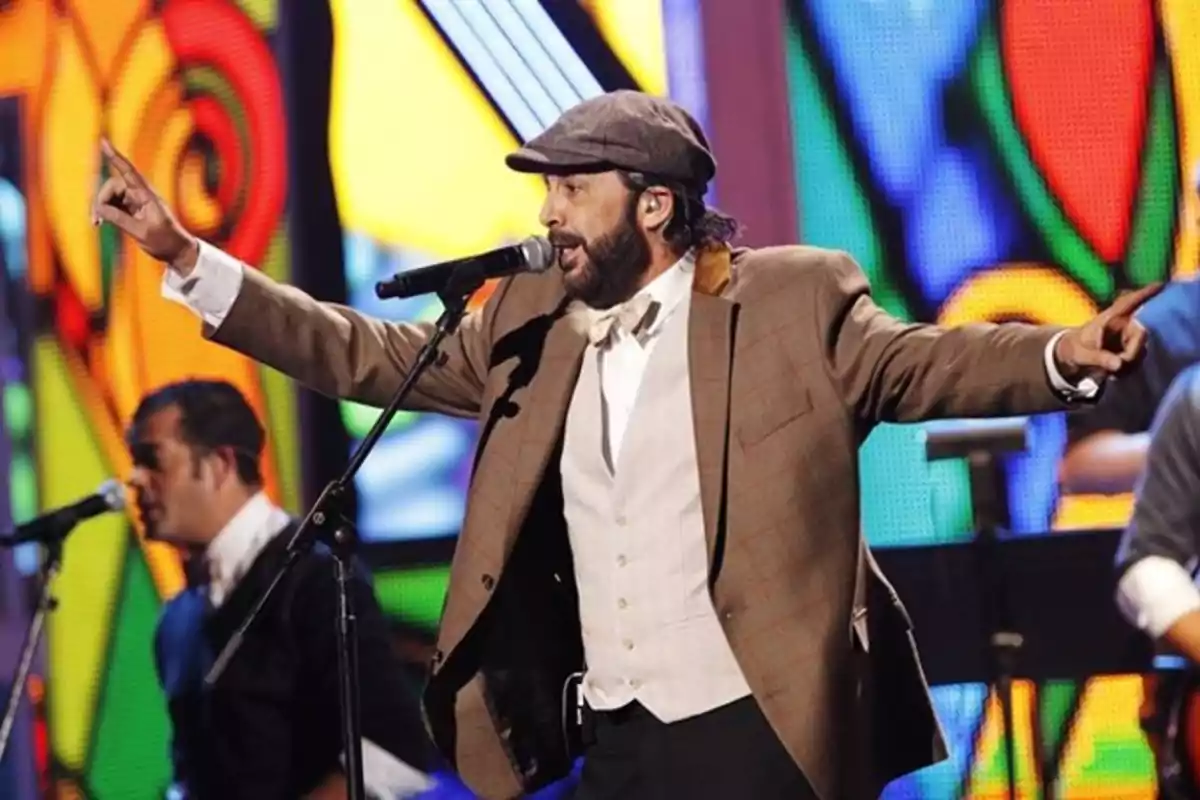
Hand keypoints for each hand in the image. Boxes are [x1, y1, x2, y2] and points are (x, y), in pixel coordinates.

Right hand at [92, 139, 198, 270]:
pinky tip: (99, 222)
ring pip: (110, 195)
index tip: (103, 141)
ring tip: (96, 223)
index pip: (129, 172)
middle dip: (100, 199)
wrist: (177, 251)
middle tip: (96, 219)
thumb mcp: (141, 232)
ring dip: (100, 206)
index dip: (115, 157)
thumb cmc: (164, 241)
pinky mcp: (132, 209)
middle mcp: (141, 195)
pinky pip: (112, 204)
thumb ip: (119, 219)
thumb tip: (99, 208)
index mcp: (147, 196)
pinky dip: (104, 211)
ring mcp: (136, 201)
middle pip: (112, 185)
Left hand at [1054, 283, 1162, 380]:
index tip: (1161, 285)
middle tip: (1116, 367)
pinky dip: (1127, 368)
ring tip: (1109, 370)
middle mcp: (1123, 323)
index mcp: (1110, 318)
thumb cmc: (1075, 349)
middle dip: (1131, 354)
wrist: (1073, 356)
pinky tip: (1114, 372)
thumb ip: (1099, 358)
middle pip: (1141, 336)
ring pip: (1140, 351)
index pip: (1129, 303)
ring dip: (1128, 364)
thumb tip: (1119, 364)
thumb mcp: (1081, 354)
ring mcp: (1129, 335)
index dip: (1145, 294)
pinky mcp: (1131, 347)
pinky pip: (1137, 359)